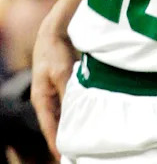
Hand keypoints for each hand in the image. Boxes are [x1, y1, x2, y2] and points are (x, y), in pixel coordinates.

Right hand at [30, 14, 76, 160]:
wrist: (55, 32)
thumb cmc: (55, 52)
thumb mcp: (62, 73)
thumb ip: (68, 92)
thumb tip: (75, 111)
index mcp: (41, 99)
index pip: (49, 127)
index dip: (56, 142)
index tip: (63, 156)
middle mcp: (46, 98)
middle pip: (55, 122)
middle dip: (65, 136)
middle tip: (77, 150)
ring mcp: (54, 91)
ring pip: (63, 113)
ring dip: (72, 123)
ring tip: (83, 138)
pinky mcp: (63, 84)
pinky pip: (69, 102)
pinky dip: (76, 110)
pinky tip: (87, 116)